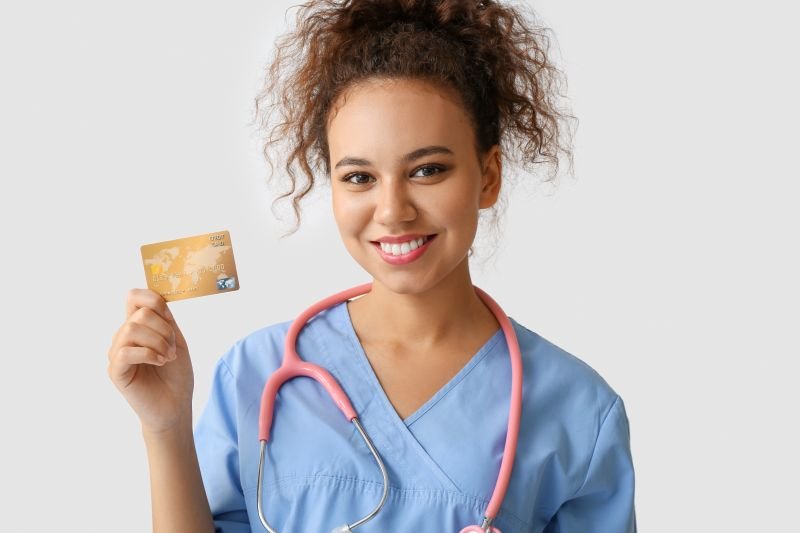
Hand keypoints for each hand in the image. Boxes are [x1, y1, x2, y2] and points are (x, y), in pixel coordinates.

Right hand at [107, 288, 193, 433]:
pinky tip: (160, 362)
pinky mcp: (116, 371)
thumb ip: (166, 319)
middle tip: (173, 349)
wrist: (175, 405)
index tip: (168, 315)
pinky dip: (149, 353)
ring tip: (168, 357)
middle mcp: (124, 337)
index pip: (134, 297)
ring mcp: (117, 353)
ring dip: (158, 342)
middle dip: (164, 329)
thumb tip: (157, 298)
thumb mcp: (176, 340)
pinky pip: (126, 351)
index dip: (152, 298)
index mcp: (139, 327)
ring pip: (132, 329)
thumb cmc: (176, 375)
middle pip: (139, 314)